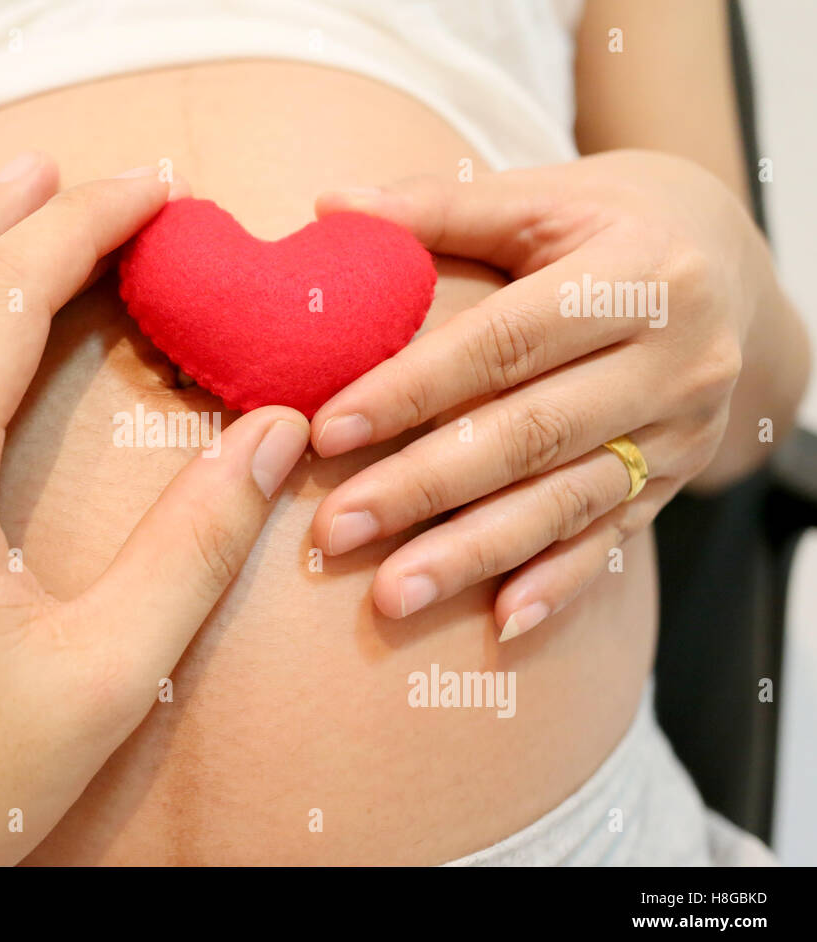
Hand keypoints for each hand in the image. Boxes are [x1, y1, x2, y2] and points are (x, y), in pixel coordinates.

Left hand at [308, 150, 765, 640]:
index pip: (506, 342)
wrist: (731, 266)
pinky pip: (615, 540)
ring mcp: (683, 429)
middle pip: (532, 434)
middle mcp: (676, 359)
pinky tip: (500, 623)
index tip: (328, 430)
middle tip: (335, 530)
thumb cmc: (612, 224)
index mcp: (640, 274)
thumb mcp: (543, 199)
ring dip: (473, 554)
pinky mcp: (677, 478)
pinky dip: (558, 585)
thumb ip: (440, 208)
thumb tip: (330, 208)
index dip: (413, 388)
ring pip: (567, 502)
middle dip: (425, 487)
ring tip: (389, 593)